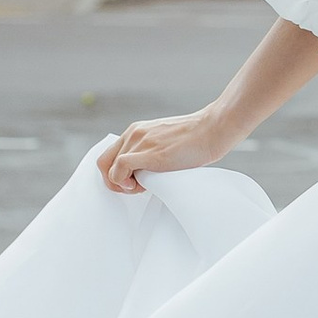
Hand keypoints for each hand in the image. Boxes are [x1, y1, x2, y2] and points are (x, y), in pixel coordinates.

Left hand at [98, 107, 236, 194]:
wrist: (214, 129)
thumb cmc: (198, 139)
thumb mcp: (167, 143)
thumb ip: (152, 152)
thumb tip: (146, 173)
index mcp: (138, 131)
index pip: (111, 155)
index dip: (117, 173)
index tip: (134, 181)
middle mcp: (134, 134)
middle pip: (103, 163)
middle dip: (113, 181)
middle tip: (134, 188)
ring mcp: (139, 142)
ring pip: (109, 168)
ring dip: (122, 184)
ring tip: (143, 186)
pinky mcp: (148, 153)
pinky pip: (119, 169)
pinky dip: (124, 183)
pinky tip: (141, 186)